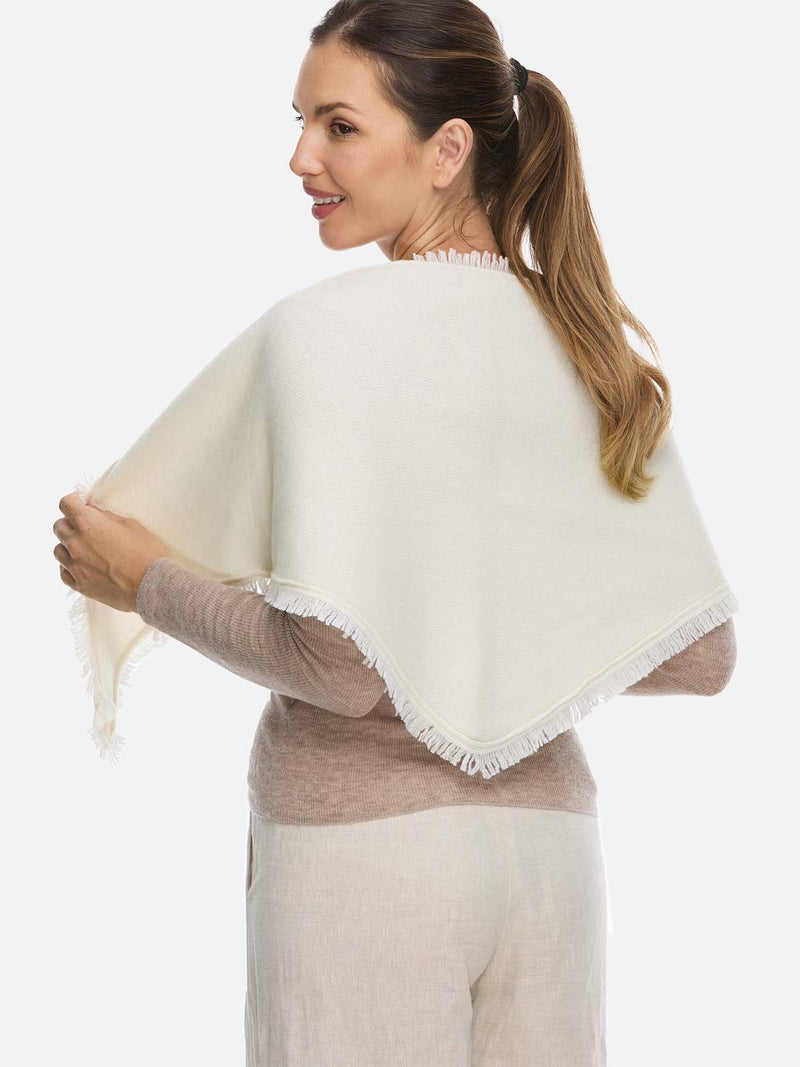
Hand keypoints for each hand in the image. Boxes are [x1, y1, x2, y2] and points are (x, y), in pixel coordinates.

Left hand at [54, 491, 169, 611]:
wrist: (152, 585)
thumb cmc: (146, 553)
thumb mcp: (131, 525)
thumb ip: (107, 516)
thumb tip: (93, 511)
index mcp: (88, 524)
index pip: (66, 504)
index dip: (72, 501)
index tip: (79, 503)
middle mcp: (76, 543)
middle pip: (58, 526)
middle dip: (69, 523)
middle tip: (84, 527)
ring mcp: (75, 566)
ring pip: (58, 550)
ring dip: (67, 545)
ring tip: (83, 548)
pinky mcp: (80, 585)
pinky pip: (64, 572)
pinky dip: (69, 567)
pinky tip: (82, 566)